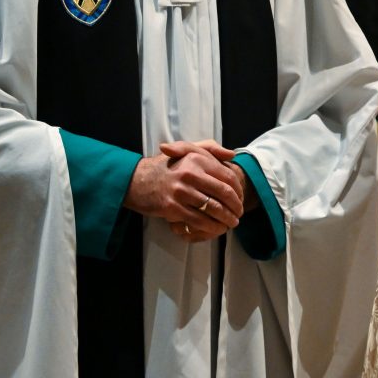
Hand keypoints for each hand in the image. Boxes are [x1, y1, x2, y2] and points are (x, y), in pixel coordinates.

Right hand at [124, 141, 244, 243]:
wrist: (136, 180)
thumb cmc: (165, 166)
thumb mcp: (186, 149)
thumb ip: (210, 149)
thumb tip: (232, 155)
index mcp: (197, 159)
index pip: (227, 177)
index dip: (238, 191)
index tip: (241, 199)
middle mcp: (190, 173)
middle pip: (223, 193)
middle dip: (236, 207)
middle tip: (239, 214)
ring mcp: (181, 191)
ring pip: (213, 209)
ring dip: (226, 219)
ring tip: (231, 223)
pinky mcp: (172, 207)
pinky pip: (198, 220)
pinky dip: (211, 227)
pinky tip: (217, 229)